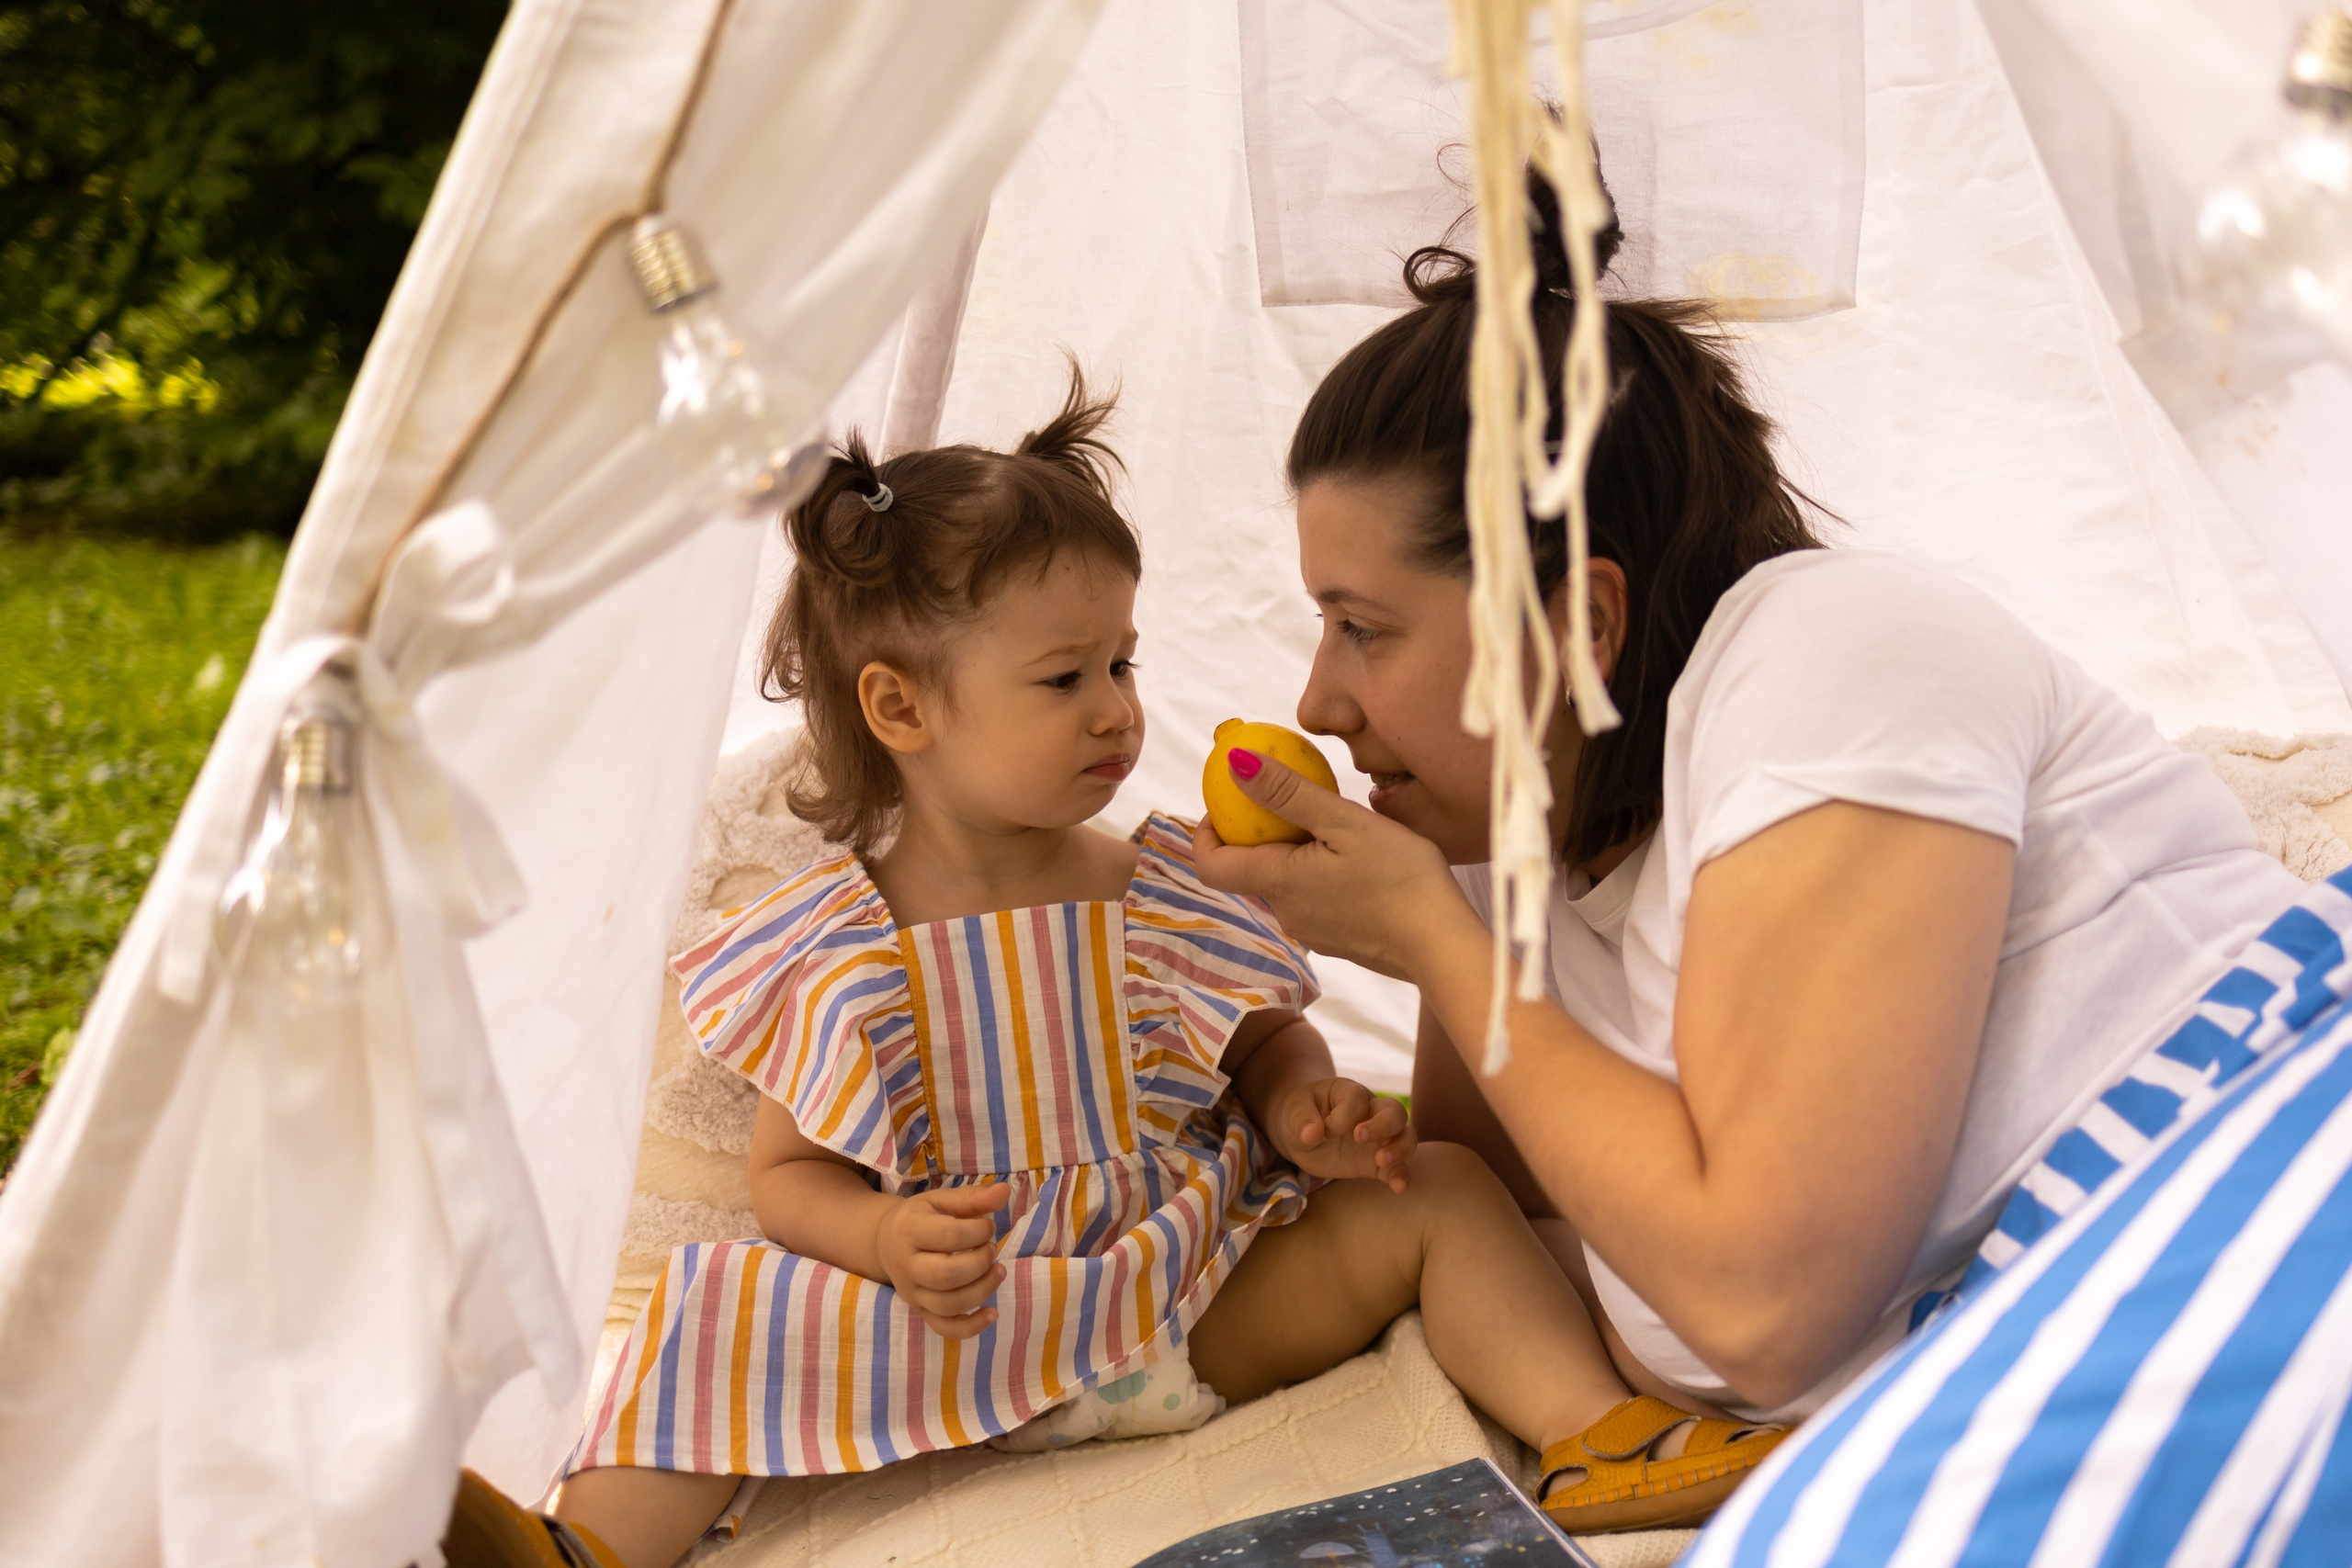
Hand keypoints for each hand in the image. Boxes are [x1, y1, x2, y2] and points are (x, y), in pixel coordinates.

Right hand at [875, 1182, 1010, 1337]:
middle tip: (992, 1249)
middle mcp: (907, 1266)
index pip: (948, 1236)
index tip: (989, 1226)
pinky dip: (971, 1327)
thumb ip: (972, 1198)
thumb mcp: (940, 1200)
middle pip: (945, 1276)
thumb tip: (1003, 1191)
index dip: (977, 1232)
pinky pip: (944, 1328)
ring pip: (948, 1305)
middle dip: (979, 1263)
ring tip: (998, 1271)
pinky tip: (992, 1313)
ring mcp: (913, 1293)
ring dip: (982, 1290)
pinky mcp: (921, 1311)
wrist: (885, 1242)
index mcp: (909, 1231)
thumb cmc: (920, 1218)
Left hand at [1191, 747, 1469, 981]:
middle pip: (1250, 871)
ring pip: (1285, 884)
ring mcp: (1312, 931)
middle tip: (1292, 800)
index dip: (1206, 834)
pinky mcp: (1338, 940)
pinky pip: (1314, 900)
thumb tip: (1234, 764)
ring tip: (1333, 826)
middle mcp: (1285, 913)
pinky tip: (1358, 860)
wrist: (1444, 944)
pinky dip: (1319, 875)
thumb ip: (1288, 793)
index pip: (1211, 865)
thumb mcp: (1345, 822)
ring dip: (1294, 854)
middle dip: (1259, 835)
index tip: (1225, 804)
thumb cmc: (1401, 877)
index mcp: (1278, 882)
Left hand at [1272, 1077, 1417, 1191]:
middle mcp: (1371, 1112)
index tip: (1322, 1132)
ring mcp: (1378, 1139)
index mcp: (1350, 1093)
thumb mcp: (1293, 1111)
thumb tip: (1312, 1133)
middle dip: (1383, 1125)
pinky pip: (1397, 1168)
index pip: (1356, 1101)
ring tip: (1381, 1161)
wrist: (1300, 1133)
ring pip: (1406, 1137)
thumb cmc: (1300, 1114)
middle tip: (1360, 1138)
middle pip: (1395, 1112)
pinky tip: (1398, 1187)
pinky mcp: (1375, 1163)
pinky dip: (1401, 1176)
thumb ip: (1302, 1119)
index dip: (1341, 1117)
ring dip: (1399, 1149)